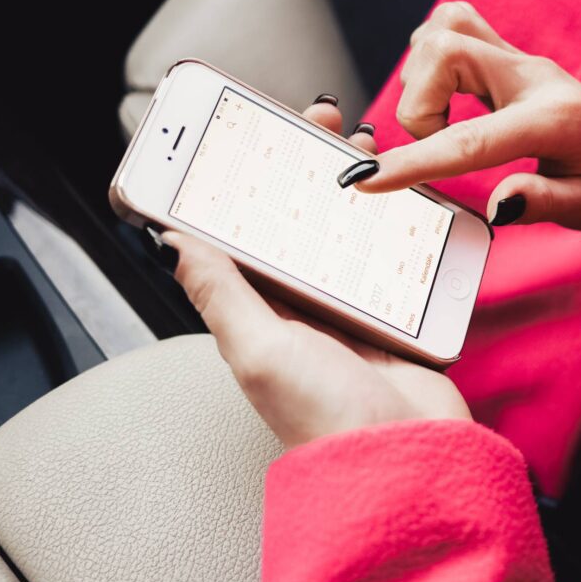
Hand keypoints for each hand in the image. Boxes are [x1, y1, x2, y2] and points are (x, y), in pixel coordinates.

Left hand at [163, 101, 470, 449]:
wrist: (407, 459)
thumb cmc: (326, 418)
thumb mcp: (259, 350)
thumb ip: (221, 293)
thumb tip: (173, 239)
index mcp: (261, 312)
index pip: (243, 231)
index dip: (244, 179)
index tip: (251, 131)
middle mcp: (302, 306)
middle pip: (300, 219)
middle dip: (305, 167)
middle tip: (320, 122)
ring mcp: (351, 307)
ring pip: (347, 229)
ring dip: (352, 187)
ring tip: (363, 148)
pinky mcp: (395, 313)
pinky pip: (391, 255)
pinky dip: (394, 222)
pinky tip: (403, 195)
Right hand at [352, 1, 580, 231]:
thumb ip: (544, 201)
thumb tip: (497, 205)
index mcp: (554, 120)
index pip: (472, 139)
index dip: (415, 159)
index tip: (369, 178)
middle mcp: (530, 76)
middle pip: (447, 50)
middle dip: (417, 103)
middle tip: (433, 144)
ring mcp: (515, 58)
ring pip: (443, 29)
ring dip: (420, 80)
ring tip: (440, 124)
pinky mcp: (501, 53)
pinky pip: (450, 26)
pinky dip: (429, 60)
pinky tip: (442, 98)